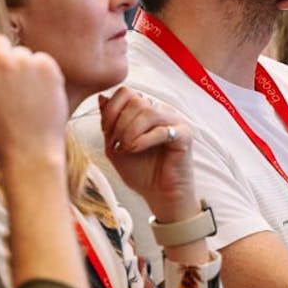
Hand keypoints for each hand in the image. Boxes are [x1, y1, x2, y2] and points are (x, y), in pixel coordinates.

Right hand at [0, 20, 67, 171]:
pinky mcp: (48, 67)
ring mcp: (26, 62)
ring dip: (22, 67)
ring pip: (22, 52)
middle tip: (4, 86)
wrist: (29, 151)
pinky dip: (41, 74)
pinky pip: (41, 60)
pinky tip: (37, 95)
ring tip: (21, 95)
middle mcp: (0, 60)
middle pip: (0, 41)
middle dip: (1, 57)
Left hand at [99, 87, 196, 221]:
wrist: (160, 195)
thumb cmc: (141, 172)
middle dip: (119, 121)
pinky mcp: (185, 136)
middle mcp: (163, 111)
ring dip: (130, 130)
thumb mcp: (116, 146)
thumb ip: (110, 124)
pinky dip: (143, 140)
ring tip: (125, 147)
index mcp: (147, 110)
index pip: (127, 92)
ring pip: (148, 111)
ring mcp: (176, 121)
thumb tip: (102, 98)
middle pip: (136, 100)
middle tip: (115, 142)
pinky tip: (134, 149)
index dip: (112, 109)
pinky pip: (161, 130)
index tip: (105, 131)